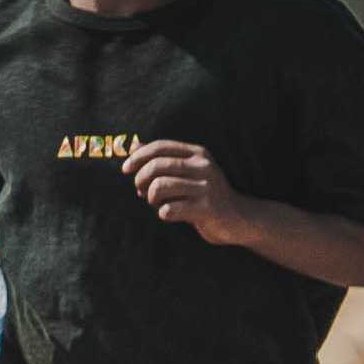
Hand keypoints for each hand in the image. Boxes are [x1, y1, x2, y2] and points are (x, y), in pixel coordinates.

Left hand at [123, 140, 261, 246]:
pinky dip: (163, 213)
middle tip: (141, 191)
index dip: (138, 157)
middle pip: (157, 166)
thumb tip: (133, 145)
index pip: (160, 147)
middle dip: (141, 179)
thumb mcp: (187, 172)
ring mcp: (206, 187)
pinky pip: (169, 209)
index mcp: (198, 153)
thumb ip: (162, 158)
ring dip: (151, 198)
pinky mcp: (206, 208)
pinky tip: (170, 214)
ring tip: (157, 204)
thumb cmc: (205, 194)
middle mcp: (203, 166)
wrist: (238, 218)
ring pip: (160, 187)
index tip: (125, 169)